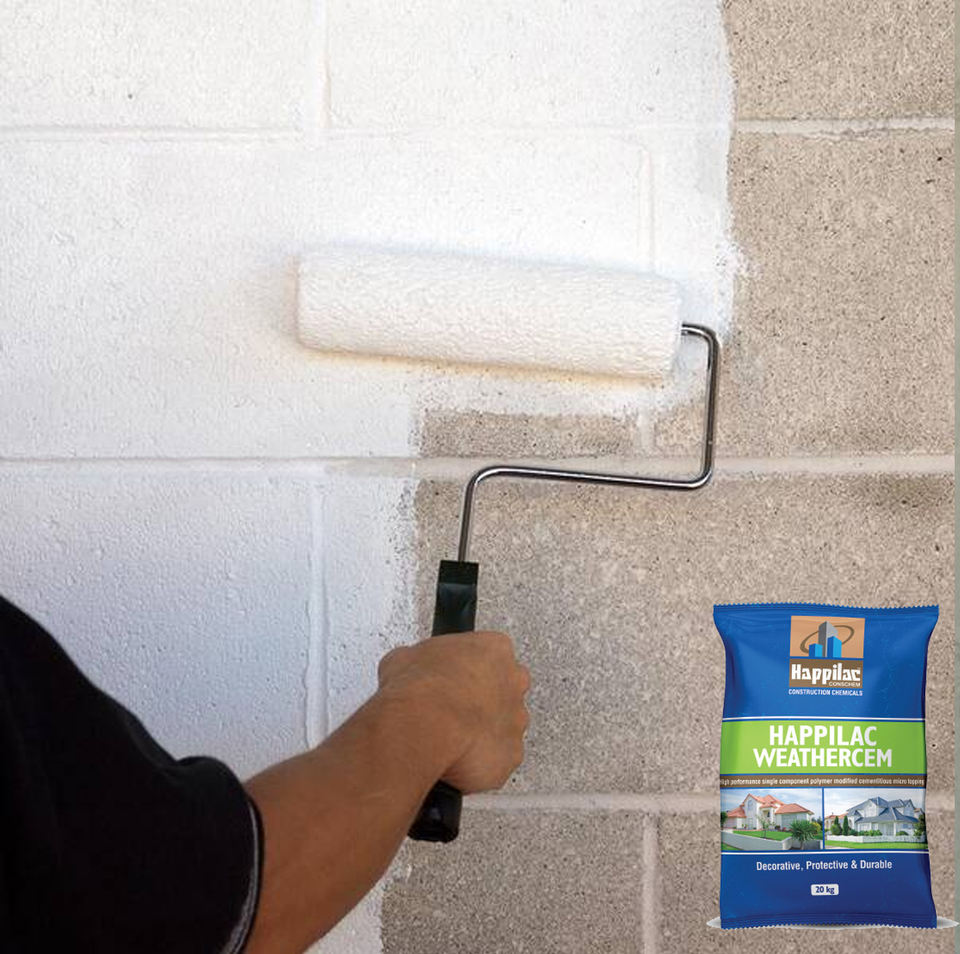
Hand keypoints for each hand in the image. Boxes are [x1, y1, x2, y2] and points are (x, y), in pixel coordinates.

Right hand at [377, 632, 530, 793]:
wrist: (423, 726)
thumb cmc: (420, 690)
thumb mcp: (404, 658)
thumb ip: (421, 661)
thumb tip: (410, 670)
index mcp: (494, 649)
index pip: (491, 655)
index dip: (468, 670)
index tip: (452, 680)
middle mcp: (513, 681)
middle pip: (505, 689)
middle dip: (484, 701)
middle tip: (454, 710)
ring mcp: (516, 719)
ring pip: (504, 727)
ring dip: (483, 733)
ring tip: (451, 738)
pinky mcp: (512, 754)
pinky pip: (498, 758)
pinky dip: (480, 761)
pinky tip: (457, 758)